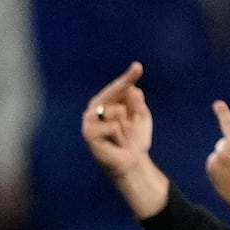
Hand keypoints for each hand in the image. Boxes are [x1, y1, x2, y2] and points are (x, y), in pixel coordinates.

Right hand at [77, 64, 166, 217]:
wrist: (131, 163)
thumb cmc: (135, 139)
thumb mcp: (141, 115)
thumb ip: (136, 100)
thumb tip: (130, 89)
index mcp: (105, 102)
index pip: (119, 87)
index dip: (128, 77)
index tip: (138, 66)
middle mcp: (94, 109)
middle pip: (116, 93)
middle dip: (130, 105)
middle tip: (132, 122)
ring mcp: (89, 120)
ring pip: (117, 111)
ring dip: (125, 126)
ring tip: (121, 137)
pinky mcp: (88, 133)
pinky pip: (113, 125)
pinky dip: (120, 136)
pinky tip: (115, 143)